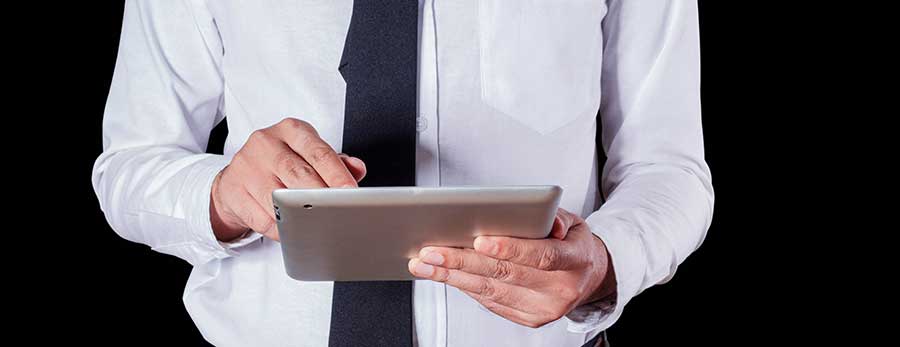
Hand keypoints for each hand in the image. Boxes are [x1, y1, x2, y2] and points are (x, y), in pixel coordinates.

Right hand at [210, 118, 365, 241]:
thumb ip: (336, 161)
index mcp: (290, 130)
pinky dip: (281, 229)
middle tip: (339, 212)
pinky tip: (293, 231)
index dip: (337, 173)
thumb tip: (358, 168)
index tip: (351, 191)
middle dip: (322, 196)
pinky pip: (263, 218)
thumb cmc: (281, 164)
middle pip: (299, 174)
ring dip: (301, 215)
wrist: (237, 177)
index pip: (318, 152)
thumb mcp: (308, 155)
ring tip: (318, 225)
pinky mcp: (234, 190)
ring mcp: (247, 166)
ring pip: (279, 197)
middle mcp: (267, 143)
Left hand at [408, 208, 615, 327]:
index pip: (541, 256)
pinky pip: (490, 302)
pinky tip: (444, 275)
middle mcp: (559, 290)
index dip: (510, 248)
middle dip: (463, 261)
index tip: (479, 239)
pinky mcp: (528, 319)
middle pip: (505, 275)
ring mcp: (543, 309)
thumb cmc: (574, 245)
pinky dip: (464, 286)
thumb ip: (557, 218)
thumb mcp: (575, 223)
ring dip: (453, 276)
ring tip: (426, 263)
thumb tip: (542, 219)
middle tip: (432, 250)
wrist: (589, 277)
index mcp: (575, 261)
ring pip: (491, 291)